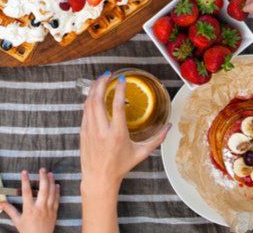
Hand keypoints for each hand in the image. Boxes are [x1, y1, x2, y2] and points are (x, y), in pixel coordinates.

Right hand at [0, 168, 58, 232]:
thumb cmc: (28, 231)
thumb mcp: (17, 221)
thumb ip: (9, 210)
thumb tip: (0, 203)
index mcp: (29, 209)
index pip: (26, 192)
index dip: (25, 181)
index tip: (24, 172)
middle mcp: (40, 208)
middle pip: (42, 190)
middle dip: (43, 178)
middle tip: (42, 169)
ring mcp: (48, 210)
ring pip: (51, 193)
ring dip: (51, 182)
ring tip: (50, 173)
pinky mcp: (54, 212)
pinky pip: (57, 200)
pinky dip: (57, 192)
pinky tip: (56, 185)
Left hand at [80, 73, 168, 193]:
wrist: (99, 178)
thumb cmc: (120, 166)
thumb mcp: (141, 153)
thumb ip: (157, 139)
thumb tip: (169, 127)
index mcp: (117, 134)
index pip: (117, 106)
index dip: (120, 90)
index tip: (122, 80)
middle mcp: (102, 130)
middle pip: (98, 100)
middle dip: (102, 83)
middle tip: (108, 74)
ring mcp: (90, 130)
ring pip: (89, 103)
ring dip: (94, 89)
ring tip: (101, 80)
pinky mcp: (83, 132)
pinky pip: (84, 111)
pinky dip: (89, 100)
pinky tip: (94, 94)